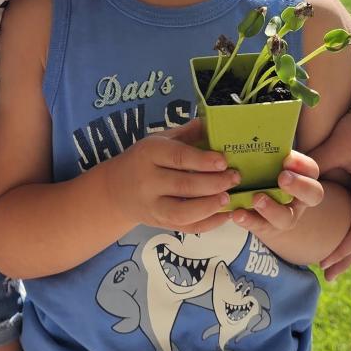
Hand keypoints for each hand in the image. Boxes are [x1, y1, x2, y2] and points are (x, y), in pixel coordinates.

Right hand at [103, 119, 238, 234]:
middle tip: (234, 177)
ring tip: (228, 197)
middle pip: (184, 185)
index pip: (178, 157)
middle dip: (214, 183)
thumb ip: (185, 133)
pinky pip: (187, 228)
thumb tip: (212, 122)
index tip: (224, 161)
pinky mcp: (161, 224)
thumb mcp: (158, 140)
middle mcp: (148, 181)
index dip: (202, 160)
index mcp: (149, 154)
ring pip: (184, 212)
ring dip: (210, 206)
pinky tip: (224, 214)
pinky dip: (208, 224)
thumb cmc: (142, 160)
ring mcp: (153, 206)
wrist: (116, 191)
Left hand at [230, 150, 322, 238]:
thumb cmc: (264, 172)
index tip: (287, 159)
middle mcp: (299, 198)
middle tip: (282, 178)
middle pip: (313, 194)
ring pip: (286, 218)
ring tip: (256, 199)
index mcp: (302, 176)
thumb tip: (246, 127)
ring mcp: (285, 215)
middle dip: (299, 186)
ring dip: (272, 208)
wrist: (260, 207)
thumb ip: (265, 151)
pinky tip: (236, 213)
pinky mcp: (267, 228)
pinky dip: (248, 220)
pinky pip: (260, 227)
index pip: (311, 169)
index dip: (302, 164)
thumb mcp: (269, 160)